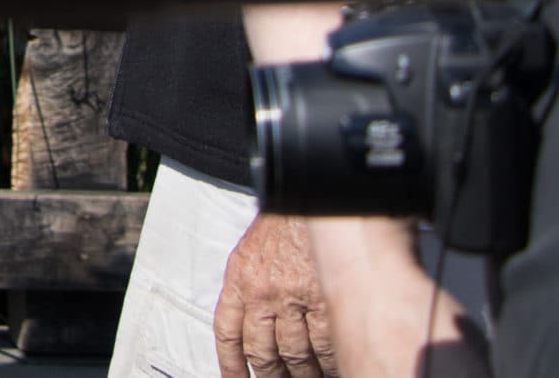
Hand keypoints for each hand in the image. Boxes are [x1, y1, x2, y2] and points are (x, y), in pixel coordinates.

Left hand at [215, 212, 339, 377]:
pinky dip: (327, 362)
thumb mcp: (250, 253)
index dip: (229, 365)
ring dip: (301, 374)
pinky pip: (323, 345)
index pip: (227, 334)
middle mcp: (261, 292)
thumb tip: (246, 328)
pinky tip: (331, 368)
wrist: (310, 199)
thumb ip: (245, 289)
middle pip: (260, 353)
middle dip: (269, 376)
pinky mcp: (323, 299)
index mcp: (239, 281)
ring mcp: (292, 298)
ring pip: (293, 354)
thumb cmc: (282, 226)